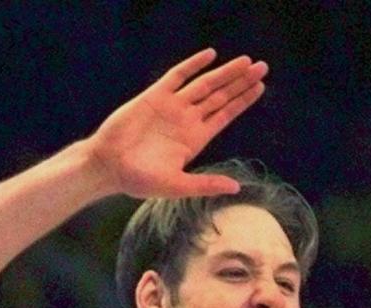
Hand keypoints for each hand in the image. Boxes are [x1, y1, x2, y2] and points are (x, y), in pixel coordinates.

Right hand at [85, 48, 267, 198]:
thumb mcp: (177, 186)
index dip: (242, 101)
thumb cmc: (140, 181)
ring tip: (246, 61)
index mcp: (194, 139)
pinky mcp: (155, 96)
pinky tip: (210, 56)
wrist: (108, 166)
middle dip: (240, 82)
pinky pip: (177, 76)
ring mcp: (172, 107)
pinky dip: (193, 65)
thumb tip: (236, 188)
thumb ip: (206, 184)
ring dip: (225, 72)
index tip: (259, 87)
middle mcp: (186, 120)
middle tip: (262, 67)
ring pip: (204, 84)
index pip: (224, 115)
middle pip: (220, 96)